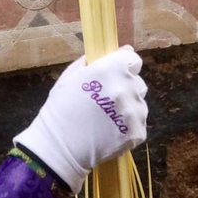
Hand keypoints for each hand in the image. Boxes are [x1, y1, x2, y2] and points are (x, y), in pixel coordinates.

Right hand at [14, 46, 148, 192]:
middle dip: (126, 89)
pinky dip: (128, 128)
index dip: (124, 67)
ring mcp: (134, 112)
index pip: (133, 60)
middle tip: (106, 101)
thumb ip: (96, 61)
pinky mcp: (137, 133)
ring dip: (128, 109)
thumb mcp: (71, 76)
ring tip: (106, 120)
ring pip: (140, 105)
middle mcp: (127, 88)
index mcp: (111, 70)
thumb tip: (122, 50)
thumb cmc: (60, 109)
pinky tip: (110, 132)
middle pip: (137, 83)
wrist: (58, 147)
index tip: (115, 76)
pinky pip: (138, 124)